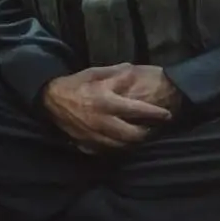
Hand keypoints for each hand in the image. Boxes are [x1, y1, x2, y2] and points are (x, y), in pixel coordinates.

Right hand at [40, 65, 179, 153]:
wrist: (51, 100)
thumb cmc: (76, 84)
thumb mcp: (95, 73)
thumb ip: (115, 73)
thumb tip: (134, 69)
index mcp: (106, 101)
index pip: (137, 110)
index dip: (155, 114)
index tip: (168, 115)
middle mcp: (103, 121)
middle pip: (134, 135)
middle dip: (148, 133)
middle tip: (154, 129)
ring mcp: (97, 136)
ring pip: (125, 146)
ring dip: (136, 142)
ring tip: (142, 135)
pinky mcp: (90, 146)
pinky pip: (111, 151)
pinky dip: (121, 147)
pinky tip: (124, 141)